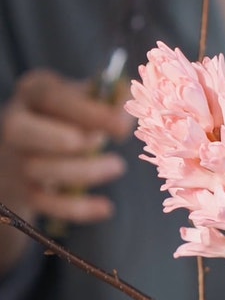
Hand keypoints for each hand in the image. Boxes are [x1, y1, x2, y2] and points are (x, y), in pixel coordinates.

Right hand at [0, 69, 132, 229]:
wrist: (40, 146)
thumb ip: (112, 97)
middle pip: (22, 131)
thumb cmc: (74, 113)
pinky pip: (45, 203)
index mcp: (34, 91)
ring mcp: (16, 158)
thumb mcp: (89, 96)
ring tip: (116, 166)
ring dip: (82, 171)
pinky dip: (77, 208)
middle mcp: (16, 122)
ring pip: (37, 169)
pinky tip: (105, 208)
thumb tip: (132, 110)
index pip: (50, 97)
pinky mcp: (25, 189)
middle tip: (99, 142)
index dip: (87, 112)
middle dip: (61, 139)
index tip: (121, 126)